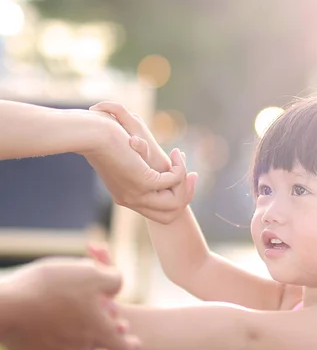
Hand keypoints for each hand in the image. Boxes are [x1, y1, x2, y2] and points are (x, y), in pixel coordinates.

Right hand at [0, 258, 139, 349]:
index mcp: (98, 334)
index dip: (130, 343)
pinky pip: (48, 344)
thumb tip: (115, 286)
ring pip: (72, 346)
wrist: (2, 307)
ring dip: (75, 331)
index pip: (123, 349)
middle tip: (97, 311)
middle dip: (99, 329)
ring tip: (69, 309)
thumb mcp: (92, 274)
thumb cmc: (51, 289)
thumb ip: (114, 279)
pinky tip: (43, 311)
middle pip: (96, 346)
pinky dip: (51, 331)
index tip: (133, 338)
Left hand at [90, 102, 197, 223]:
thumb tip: (140, 156)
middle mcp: (132, 201)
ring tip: (181, 160)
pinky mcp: (144, 181)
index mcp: (126, 198)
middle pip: (170, 214)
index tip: (184, 179)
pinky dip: (179, 168)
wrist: (91, 134)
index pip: (159, 214)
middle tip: (193, 174)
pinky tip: (176, 154)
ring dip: (185, 182)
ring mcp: (138, 194)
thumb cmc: (101, 140)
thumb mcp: (120, 156)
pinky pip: (173, 181)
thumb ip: (133, 162)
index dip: (175, 200)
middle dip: (186, 195)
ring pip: (175, 202)